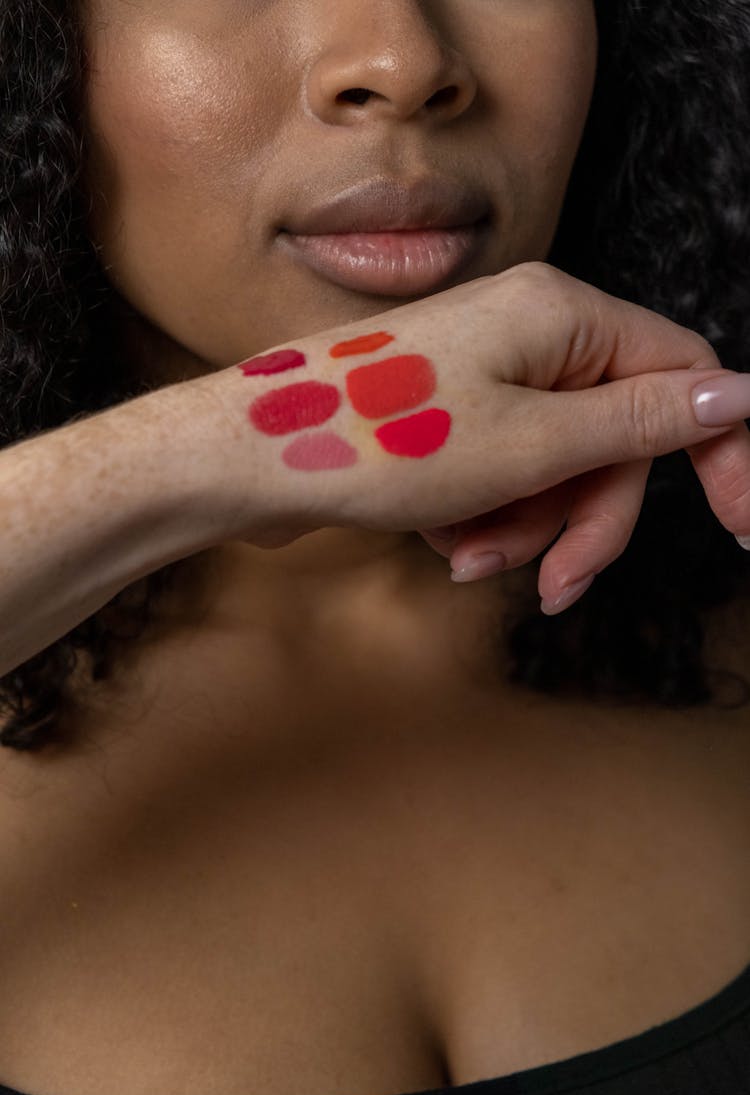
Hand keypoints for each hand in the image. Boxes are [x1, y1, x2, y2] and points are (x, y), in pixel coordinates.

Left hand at [208, 262, 749, 609]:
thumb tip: (739, 394)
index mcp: (562, 314)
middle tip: (553, 581)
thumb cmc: (378, 442)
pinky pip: (505, 472)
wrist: (250, 459)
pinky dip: (486, 517)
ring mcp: (484, 371)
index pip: (684, 376)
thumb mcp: (532, 445)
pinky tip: (440, 542)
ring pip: (557, 465)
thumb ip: (643, 422)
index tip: (740, 526)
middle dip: (585, 517)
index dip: (719, 453)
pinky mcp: (448, 412)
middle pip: (615, 436)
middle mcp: (527, 330)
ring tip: (465, 553)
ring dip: (526, 526)